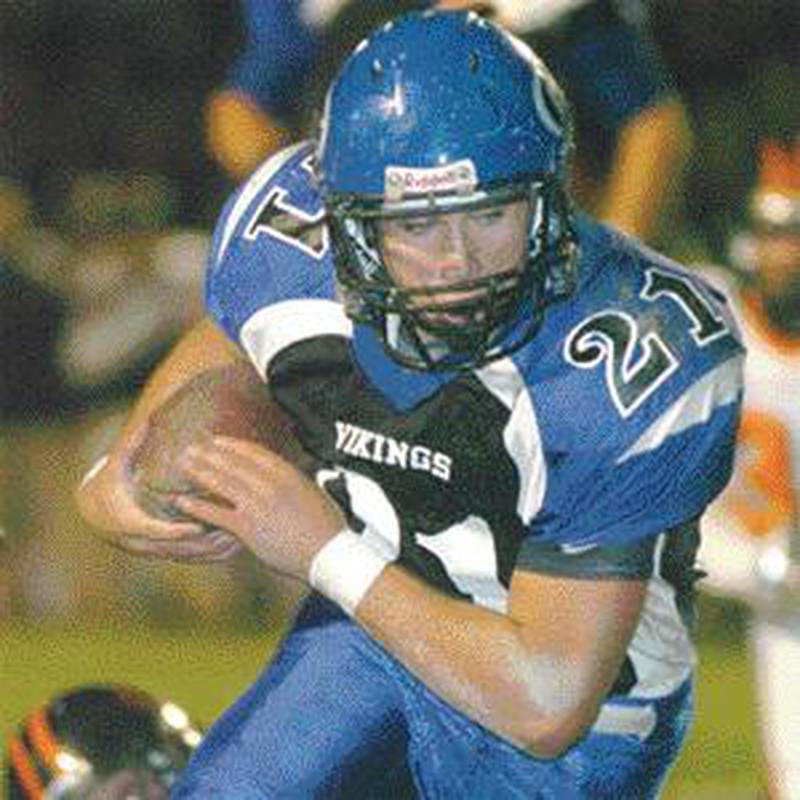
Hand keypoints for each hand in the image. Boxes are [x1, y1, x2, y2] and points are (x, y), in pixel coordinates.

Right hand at [75, 424, 242, 562]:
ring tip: (238, 538)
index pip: (155, 532)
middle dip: (203, 543)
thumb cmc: (111, 482)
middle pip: (177, 549)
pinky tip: (232, 545)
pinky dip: (210, 553)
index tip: (199, 526)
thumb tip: (145, 421)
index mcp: (130, 521)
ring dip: (211, 550)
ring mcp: (154, 549)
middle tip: (229, 532)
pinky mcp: (163, 551)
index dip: (177, 531)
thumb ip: (132, 445)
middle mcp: (142, 541)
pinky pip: (190, 556)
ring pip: (186, 556)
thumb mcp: (118, 464)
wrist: (95, 510)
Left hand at [173, 437, 344, 579]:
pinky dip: (196, 506)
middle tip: (191, 448)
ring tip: (182, 465)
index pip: (253, 452)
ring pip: (220, 482)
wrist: (328, 552)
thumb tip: (289, 477)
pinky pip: (215, 513)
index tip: (217, 441)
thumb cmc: (327, 526)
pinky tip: (181, 501)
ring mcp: (256, 504)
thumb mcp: (315, 492)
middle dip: (208, 454)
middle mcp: (269, 483)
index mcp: (287, 473)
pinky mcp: (247, 527)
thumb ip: (296, 481)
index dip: (231, 445)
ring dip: (198, 472)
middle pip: (232, 463)